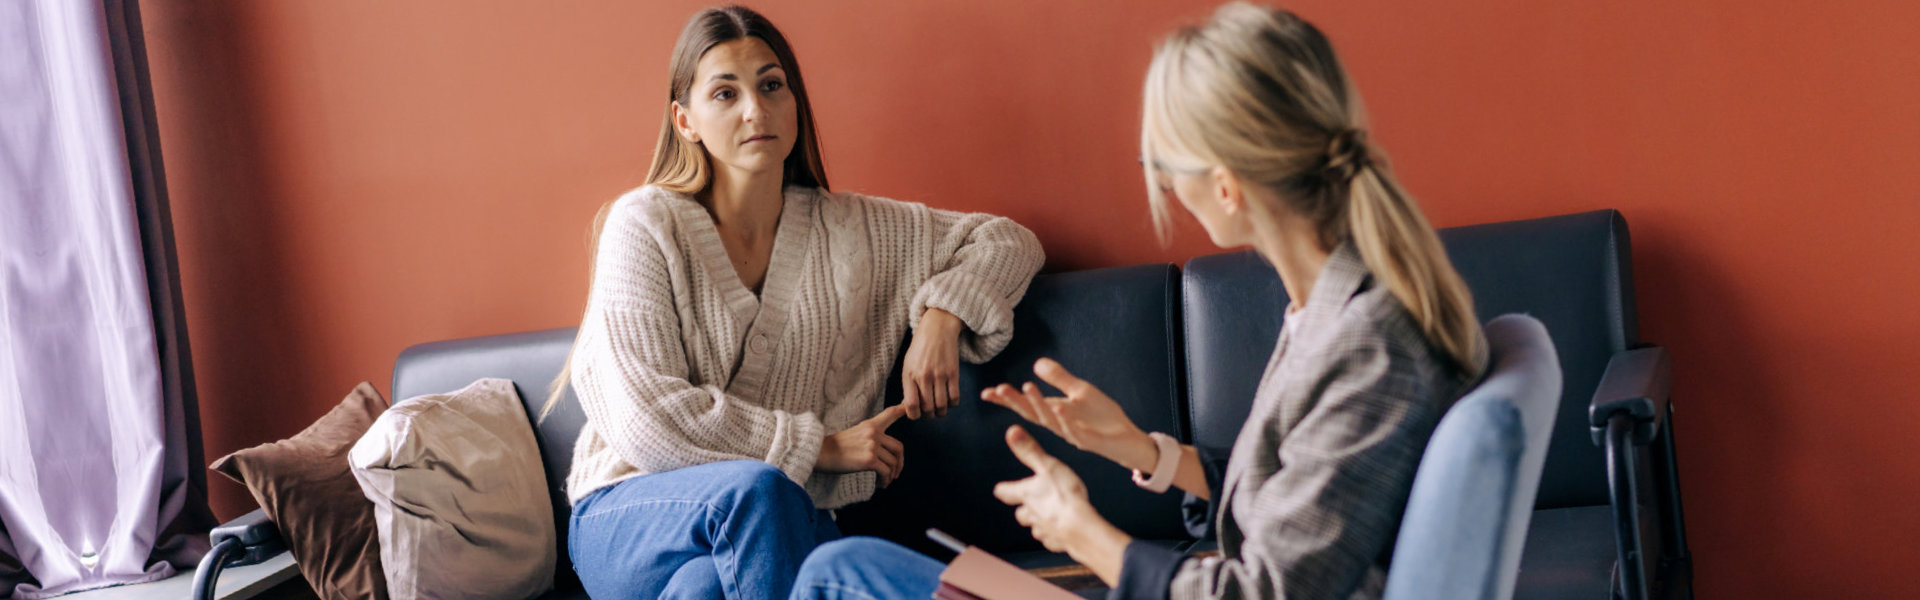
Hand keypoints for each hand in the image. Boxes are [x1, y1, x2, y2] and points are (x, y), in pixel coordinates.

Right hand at [818, 405, 908, 486]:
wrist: (820, 453)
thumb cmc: (835, 447)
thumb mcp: (855, 433)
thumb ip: (870, 437)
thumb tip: (883, 451)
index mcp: (870, 425)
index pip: (890, 413)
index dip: (903, 409)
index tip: (909, 408)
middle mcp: (874, 433)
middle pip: (899, 448)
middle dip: (900, 463)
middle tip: (895, 472)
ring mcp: (872, 446)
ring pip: (893, 463)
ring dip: (891, 475)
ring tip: (884, 481)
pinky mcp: (870, 460)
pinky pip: (886, 472)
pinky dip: (885, 481)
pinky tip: (880, 484)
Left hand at [902, 308, 962, 418]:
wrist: (937, 329)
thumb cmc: (920, 348)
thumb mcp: (908, 364)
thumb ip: (908, 385)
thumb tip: (909, 407)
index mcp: (909, 375)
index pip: (911, 405)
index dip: (914, 415)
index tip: (916, 414)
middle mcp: (924, 376)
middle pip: (927, 408)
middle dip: (928, 415)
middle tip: (929, 413)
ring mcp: (939, 375)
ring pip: (942, 405)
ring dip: (941, 412)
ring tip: (940, 410)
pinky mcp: (953, 373)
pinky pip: (954, 397)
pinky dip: (952, 404)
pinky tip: (949, 401)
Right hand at [981, 358, 1158, 472]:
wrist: (1127, 438)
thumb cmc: (1102, 417)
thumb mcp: (1080, 391)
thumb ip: (1060, 378)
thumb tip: (1037, 363)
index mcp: (1054, 412)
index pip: (1026, 405)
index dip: (1006, 400)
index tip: (987, 392)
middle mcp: (1058, 424)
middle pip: (1032, 413)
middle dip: (1015, 401)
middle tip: (998, 389)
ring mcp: (1072, 433)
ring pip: (1050, 420)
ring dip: (1038, 404)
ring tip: (1026, 387)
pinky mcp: (1089, 440)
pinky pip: (1076, 429)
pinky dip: (1066, 419)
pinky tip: (1059, 406)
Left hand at [994, 426, 1128, 560]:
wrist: (1080, 528)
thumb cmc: (1064, 496)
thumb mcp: (1048, 466)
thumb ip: (1030, 450)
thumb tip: (1011, 432)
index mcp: (1026, 495)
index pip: (1007, 492)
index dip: (1004, 489)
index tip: (1000, 489)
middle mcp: (1031, 514)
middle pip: (1021, 514)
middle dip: (1024, 509)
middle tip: (1028, 504)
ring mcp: (1044, 530)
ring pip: (1036, 528)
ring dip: (1039, 522)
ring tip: (1049, 517)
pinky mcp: (1057, 543)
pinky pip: (1052, 540)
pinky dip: (1055, 535)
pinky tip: (1062, 531)